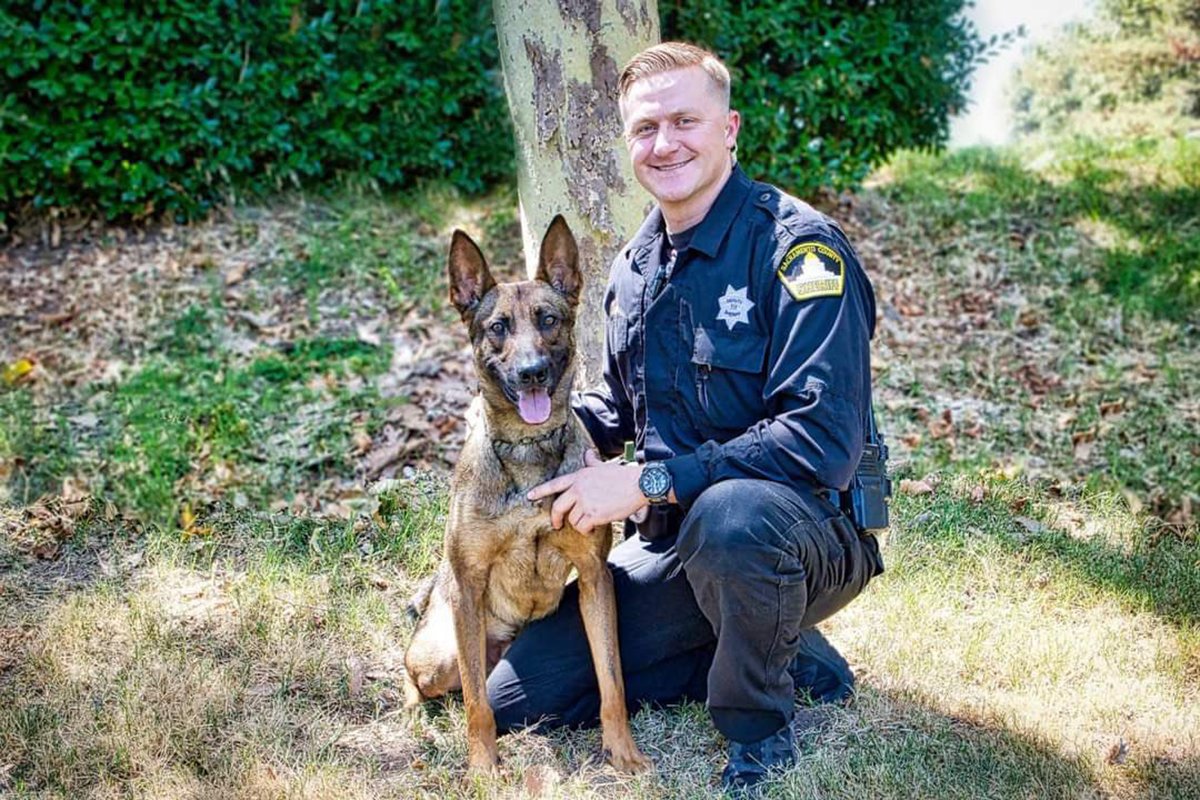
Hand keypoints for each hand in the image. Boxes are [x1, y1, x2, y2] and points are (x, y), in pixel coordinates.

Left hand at [527, 450, 646, 533]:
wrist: (638, 485)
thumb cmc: (623, 476)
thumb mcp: (603, 466)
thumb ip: (592, 462)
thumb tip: (588, 452)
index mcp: (580, 477)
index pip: (555, 484)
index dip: (540, 491)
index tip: (529, 496)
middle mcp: (579, 489)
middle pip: (558, 507)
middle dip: (555, 518)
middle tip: (556, 525)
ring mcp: (585, 502)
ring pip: (572, 519)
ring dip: (580, 524)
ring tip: (590, 522)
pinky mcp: (593, 514)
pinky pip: (582, 527)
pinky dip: (587, 530)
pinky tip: (594, 527)